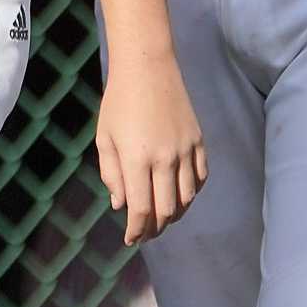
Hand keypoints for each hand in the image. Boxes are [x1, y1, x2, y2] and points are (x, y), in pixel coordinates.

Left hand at [96, 55, 206, 245]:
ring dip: (174, 215)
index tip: (130, 239)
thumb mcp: (105, 138)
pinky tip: (179, 196)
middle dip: (154, 229)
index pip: (141, 209)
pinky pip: (201, 178)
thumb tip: (121, 205)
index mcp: (136, 159)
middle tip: (144, 234)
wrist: (147, 68)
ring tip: (161, 219)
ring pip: (186, 198)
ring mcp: (185, 150)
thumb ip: (111, 174)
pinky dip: (191, 193)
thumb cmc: (118, 102)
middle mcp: (165, 158)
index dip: (136, 230)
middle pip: (166, 210)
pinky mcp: (198, 141)